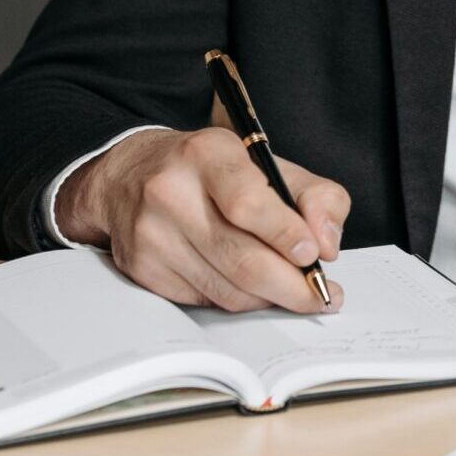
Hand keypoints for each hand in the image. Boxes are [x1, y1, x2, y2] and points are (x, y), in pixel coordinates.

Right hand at [58, 127, 349, 313]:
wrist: (129, 175)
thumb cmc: (212, 170)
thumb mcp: (268, 163)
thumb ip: (315, 196)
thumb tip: (327, 245)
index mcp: (207, 154)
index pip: (248, 203)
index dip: (285, 234)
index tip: (313, 255)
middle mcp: (171, 192)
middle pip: (242, 259)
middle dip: (292, 286)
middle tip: (321, 295)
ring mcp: (152, 234)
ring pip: (227, 289)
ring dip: (269, 298)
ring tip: (294, 292)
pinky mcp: (143, 268)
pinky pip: (206, 301)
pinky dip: (239, 300)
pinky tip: (252, 287)